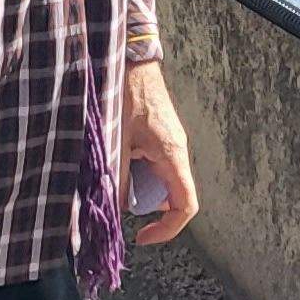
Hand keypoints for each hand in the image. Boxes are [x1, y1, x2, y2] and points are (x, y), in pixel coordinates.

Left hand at [120, 58, 199, 244]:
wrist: (132, 63)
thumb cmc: (127, 97)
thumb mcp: (118, 141)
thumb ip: (119, 176)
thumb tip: (118, 208)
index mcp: (173, 156)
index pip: (185, 206)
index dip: (168, 230)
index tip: (142, 237)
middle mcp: (177, 154)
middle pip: (169, 198)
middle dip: (142, 205)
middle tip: (115, 194)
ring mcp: (170, 147)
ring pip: (158, 183)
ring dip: (135, 185)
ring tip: (114, 167)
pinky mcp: (160, 140)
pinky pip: (152, 167)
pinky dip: (134, 170)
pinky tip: (117, 155)